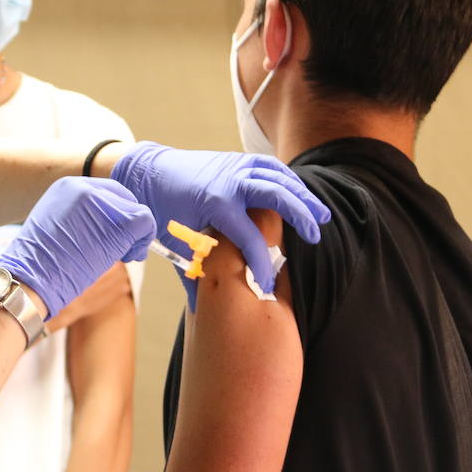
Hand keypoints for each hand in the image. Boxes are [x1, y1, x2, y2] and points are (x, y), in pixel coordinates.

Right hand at [0, 177, 154, 321]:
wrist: (31, 279)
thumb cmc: (39, 264)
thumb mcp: (55, 227)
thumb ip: (80, 218)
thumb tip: (105, 224)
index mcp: (67, 187)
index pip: (108, 192)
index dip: (116, 215)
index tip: (112, 235)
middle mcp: (85, 188)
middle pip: (125, 199)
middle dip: (128, 224)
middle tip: (122, 249)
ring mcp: (102, 204)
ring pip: (139, 212)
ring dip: (136, 236)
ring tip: (124, 256)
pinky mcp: (118, 222)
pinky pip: (146, 224)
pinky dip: (143, 242)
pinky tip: (129, 257)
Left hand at [111, 142, 330, 308]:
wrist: (151, 173)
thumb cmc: (165, 211)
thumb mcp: (176, 243)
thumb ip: (193, 274)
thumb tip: (200, 311)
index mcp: (215, 204)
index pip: (250, 237)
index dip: (261, 264)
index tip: (268, 283)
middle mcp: (229, 182)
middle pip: (276, 195)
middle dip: (299, 215)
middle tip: (315, 236)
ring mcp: (236, 167)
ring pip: (278, 177)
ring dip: (302, 196)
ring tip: (321, 216)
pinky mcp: (238, 160)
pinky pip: (271, 167)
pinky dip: (289, 181)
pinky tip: (302, 195)